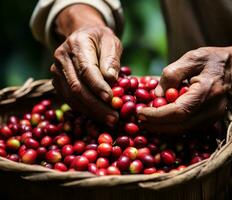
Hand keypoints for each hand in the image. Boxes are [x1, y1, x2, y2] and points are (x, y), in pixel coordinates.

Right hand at [50, 5, 121, 126]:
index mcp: (76, 44)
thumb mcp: (112, 42)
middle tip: (114, 118)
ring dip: (92, 112)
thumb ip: (112, 59)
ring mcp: (56, 72)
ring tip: (110, 120)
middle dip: (97, 105)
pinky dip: (85, 110)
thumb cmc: (101, 40)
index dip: (98, 86)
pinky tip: (99, 116)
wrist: (82, 36)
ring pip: (72, 97)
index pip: (86, 69)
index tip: (111, 99)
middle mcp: (61, 58)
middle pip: (77, 87)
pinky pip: (71, 100)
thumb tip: (111, 80)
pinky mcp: (58, 83)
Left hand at [137, 34, 231, 133]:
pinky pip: (188, 128)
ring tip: (146, 119)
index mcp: (208, 91)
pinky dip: (171, 126)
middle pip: (180, 125)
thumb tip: (156, 96)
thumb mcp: (190, 58)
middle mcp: (212, 109)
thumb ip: (171, 75)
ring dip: (162, 127)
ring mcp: (213, 118)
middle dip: (156, 124)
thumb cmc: (211, 60)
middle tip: (139, 118)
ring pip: (183, 130)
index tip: (140, 112)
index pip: (179, 111)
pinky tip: (160, 119)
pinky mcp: (211, 121)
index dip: (157, 115)